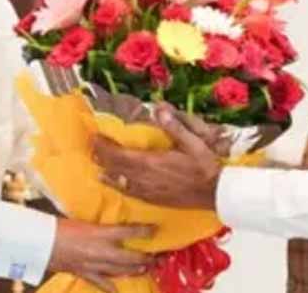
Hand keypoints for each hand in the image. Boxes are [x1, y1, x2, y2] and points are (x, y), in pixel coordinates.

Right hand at [48, 218, 154, 292]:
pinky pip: (102, 283)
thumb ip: (100, 227)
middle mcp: (101, 250)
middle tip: (155, 256)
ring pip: (120, 269)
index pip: (129, 231)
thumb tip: (111, 226)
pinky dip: (111, 287)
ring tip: (145, 268)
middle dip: (145, 257)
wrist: (41, 242)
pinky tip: (118, 290)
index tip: (154, 229)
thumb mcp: (84, 222)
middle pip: (130, 256)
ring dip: (134, 270)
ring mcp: (94, 264)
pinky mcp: (85, 273)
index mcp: (100, 233)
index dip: (144, 231)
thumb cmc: (60, 227)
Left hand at [93, 103, 222, 209]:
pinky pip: (129, 192)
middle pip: (116, 167)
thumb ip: (174, 127)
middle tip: (92, 146)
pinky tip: (113, 182)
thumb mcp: (193, 142)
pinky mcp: (153, 199)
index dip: (105, 146)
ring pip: (120, 180)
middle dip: (102, 156)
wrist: (215, 193)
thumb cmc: (205, 167)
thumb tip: (158, 108)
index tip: (95, 136)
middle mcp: (145, 178)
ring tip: (96, 162)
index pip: (120, 154)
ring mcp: (148, 191)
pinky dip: (117, 185)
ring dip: (107, 170)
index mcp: (152, 162)